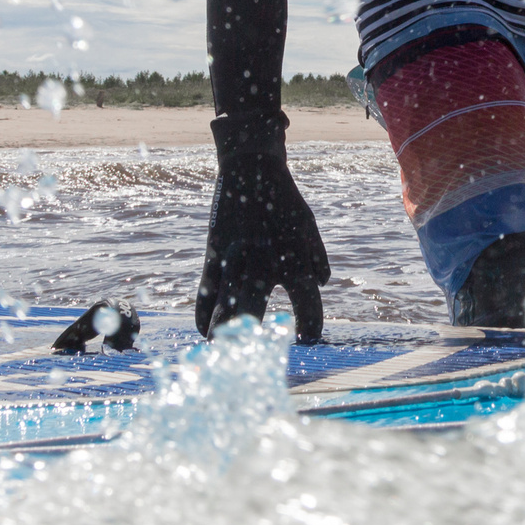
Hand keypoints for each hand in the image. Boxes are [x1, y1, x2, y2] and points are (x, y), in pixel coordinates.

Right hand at [195, 113, 328, 342]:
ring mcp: (234, 262)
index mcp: (294, 260)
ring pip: (223, 312)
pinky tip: (207, 332)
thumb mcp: (309, 227)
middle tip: (257, 355)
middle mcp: (262, 265)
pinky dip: (204, 318)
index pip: (308, 306)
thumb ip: (316, 258)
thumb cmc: (284, 201)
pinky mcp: (213, 256)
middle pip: (255, 316)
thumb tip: (320, 283)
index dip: (311, 328)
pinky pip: (204, 296)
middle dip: (255, 341)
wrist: (250, 169)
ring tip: (226, 350)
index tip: (307, 340)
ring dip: (225, 335)